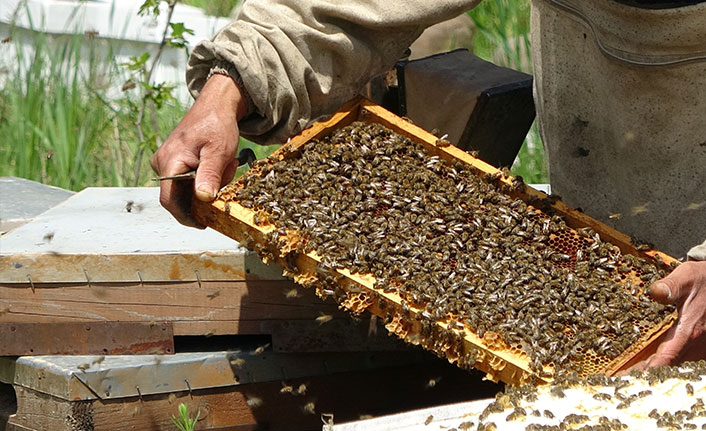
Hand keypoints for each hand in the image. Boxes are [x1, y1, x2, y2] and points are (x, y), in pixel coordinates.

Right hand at [151, 74, 247, 226]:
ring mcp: (167, 163)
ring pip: (187, 189)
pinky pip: (188, 180)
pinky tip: (219, 164)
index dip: (186, 217)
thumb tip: (203, 199)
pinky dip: (206, 178)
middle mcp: (162, 164)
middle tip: (225, 175)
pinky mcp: (175, 162)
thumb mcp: (218, 152)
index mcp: (169, 162)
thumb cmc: (217, 126)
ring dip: (209, 184)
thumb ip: (209, 175)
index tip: (203, 224)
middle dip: (204, 194)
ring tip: (225, 165)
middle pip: (180, 197)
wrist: (216, 106)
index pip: (169, 201)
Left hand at [631, 260, 705, 368]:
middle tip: (623, 381)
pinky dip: (669, 364)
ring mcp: (701, 346)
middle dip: (647, 375)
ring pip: (678, 365)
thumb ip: (671, 286)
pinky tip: (654, 366)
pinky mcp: (702, 346)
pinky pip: (686, 361)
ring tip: (633, 377)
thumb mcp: (687, 277)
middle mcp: (696, 343)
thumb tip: (656, 292)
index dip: (649, 369)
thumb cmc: (703, 279)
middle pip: (669, 366)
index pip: (667, 357)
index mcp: (689, 330)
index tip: (630, 378)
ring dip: (658, 371)